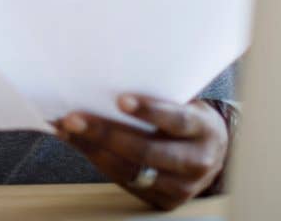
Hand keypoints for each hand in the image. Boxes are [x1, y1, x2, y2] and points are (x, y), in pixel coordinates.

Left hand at [55, 95, 228, 210]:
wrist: (213, 155)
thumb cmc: (189, 120)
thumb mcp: (187, 104)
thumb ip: (161, 97)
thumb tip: (109, 79)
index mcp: (204, 131)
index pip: (177, 121)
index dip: (150, 111)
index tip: (121, 100)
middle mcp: (196, 162)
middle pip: (146, 151)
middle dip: (106, 133)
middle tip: (73, 118)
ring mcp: (181, 187)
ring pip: (130, 171)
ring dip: (93, 149)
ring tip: (67, 130)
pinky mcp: (164, 201)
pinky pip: (124, 181)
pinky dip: (97, 161)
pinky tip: (79, 145)